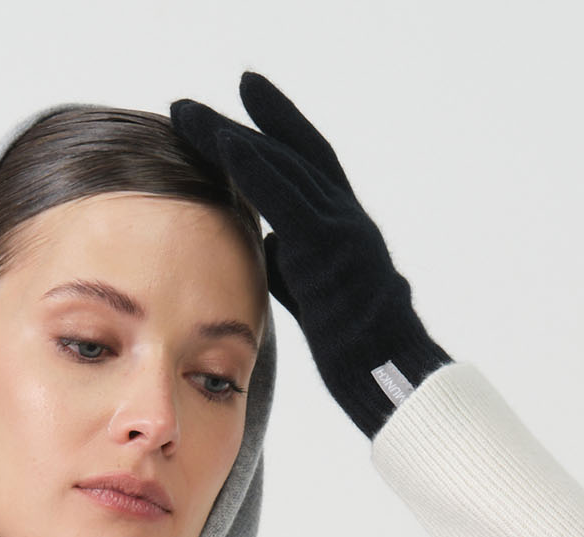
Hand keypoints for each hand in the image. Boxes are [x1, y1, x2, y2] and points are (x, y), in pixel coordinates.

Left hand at [169, 71, 452, 439]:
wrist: (396, 384)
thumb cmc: (362, 360)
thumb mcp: (321, 305)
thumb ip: (295, 269)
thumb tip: (270, 248)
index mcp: (348, 234)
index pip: (310, 169)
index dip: (277, 134)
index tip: (244, 107)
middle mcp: (349, 220)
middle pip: (293, 154)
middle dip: (248, 121)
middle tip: (199, 104)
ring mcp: (342, 229)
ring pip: (281, 164)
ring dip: (229, 136)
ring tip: (187, 115)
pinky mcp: (329, 249)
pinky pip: (284, 195)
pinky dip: (251, 164)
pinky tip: (221, 143)